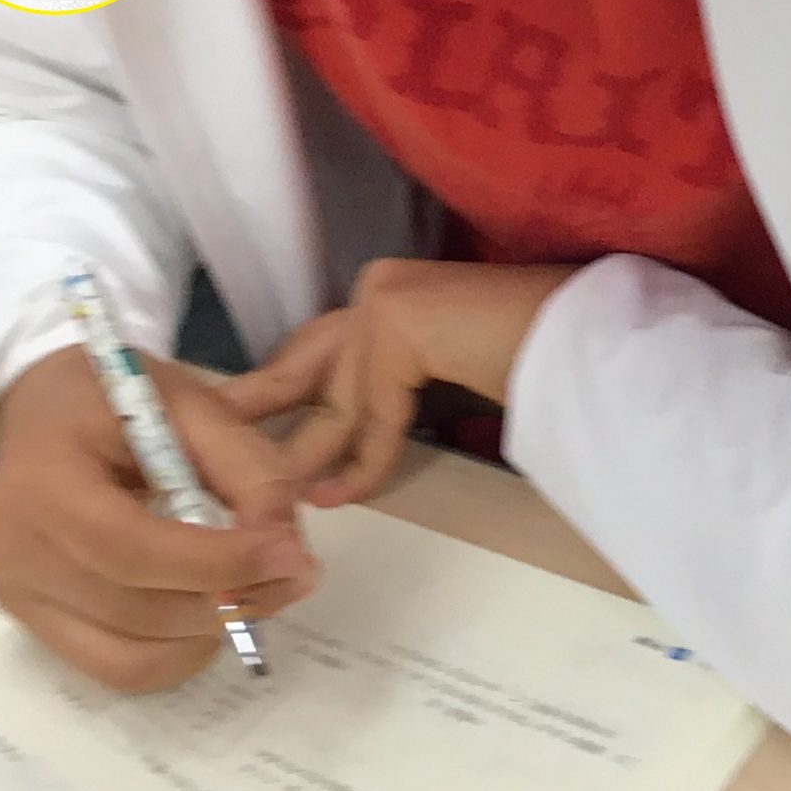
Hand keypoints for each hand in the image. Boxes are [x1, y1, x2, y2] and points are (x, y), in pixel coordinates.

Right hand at [0, 345, 318, 692]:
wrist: (42, 403)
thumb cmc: (115, 396)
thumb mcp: (190, 403)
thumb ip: (245, 468)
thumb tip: (286, 547)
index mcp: (42, 480)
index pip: (131, 546)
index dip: (217, 562)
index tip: (292, 556)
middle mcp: (16, 550)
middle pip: (137, 609)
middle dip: (232, 599)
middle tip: (297, 574)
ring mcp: (19, 594)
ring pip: (131, 656)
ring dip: (211, 633)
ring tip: (261, 592)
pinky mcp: (33, 622)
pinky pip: (116, 667)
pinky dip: (177, 654)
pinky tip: (211, 614)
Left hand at [221, 260, 575, 506]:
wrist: (578, 327)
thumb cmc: (530, 349)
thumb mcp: (444, 369)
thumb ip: (395, 387)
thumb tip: (343, 446)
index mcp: (387, 290)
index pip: (318, 351)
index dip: (279, 393)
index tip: (242, 424)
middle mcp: (376, 289)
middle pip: (306, 369)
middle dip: (259, 413)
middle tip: (212, 448)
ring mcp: (383, 302)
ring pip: (336, 400)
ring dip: (310, 458)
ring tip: (280, 501)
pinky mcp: (396, 323)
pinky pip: (376, 414)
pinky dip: (365, 461)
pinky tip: (342, 495)